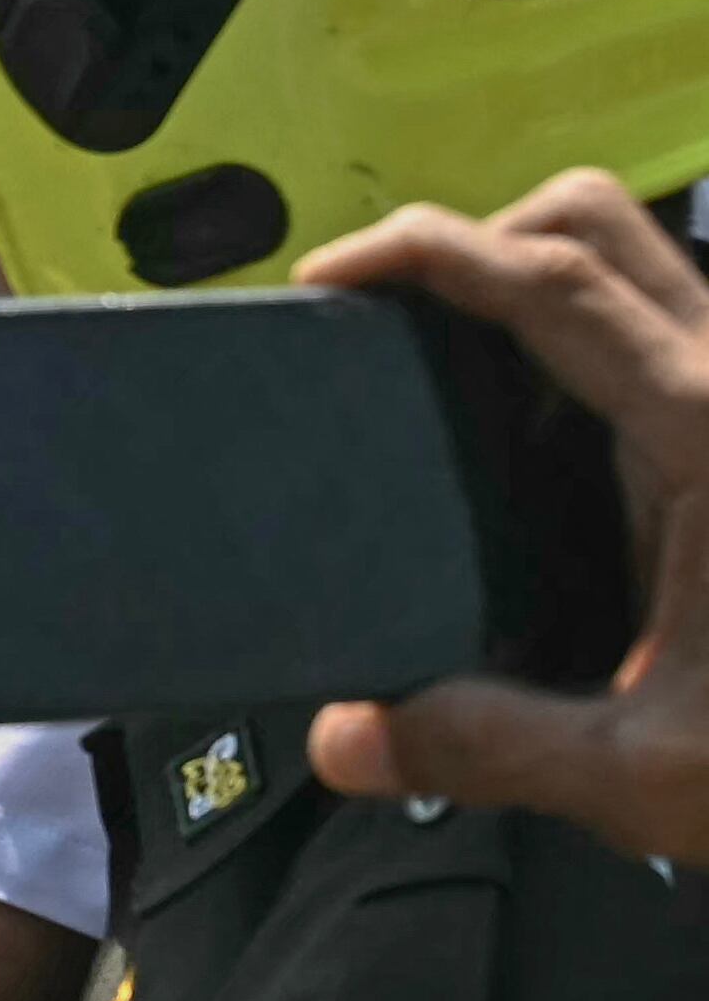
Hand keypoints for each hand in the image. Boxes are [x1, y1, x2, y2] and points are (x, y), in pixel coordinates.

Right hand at [295, 169, 708, 864]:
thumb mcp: (650, 777)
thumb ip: (490, 750)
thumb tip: (346, 742)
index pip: (551, 280)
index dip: (428, 251)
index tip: (336, 274)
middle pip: (595, 223)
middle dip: (476, 237)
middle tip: (389, 316)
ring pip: (640, 259)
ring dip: (536, 278)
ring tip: (449, 365)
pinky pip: (663, 330)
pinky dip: (582, 341)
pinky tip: (540, 437)